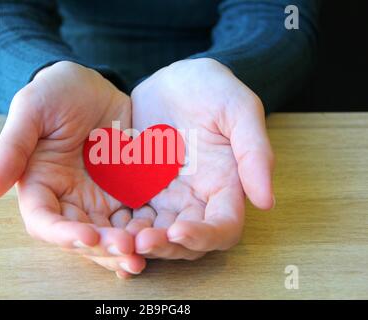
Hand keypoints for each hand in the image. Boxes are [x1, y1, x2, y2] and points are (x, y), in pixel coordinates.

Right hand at [0, 61, 144, 277]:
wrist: (92, 85)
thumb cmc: (54, 93)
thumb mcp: (30, 110)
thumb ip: (11, 149)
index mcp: (40, 185)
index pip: (44, 221)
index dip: (63, 234)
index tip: (87, 236)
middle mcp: (69, 199)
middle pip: (82, 236)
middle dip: (103, 247)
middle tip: (126, 250)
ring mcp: (99, 198)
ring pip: (111, 234)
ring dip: (126, 247)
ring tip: (147, 252)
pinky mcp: (125, 192)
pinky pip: (136, 218)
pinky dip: (146, 231)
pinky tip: (161, 236)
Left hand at [128, 58, 274, 259]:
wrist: (174, 80)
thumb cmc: (212, 89)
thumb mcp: (238, 109)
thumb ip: (254, 152)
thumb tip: (266, 202)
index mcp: (225, 185)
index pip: (223, 228)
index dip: (204, 237)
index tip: (178, 231)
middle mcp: (196, 198)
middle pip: (187, 242)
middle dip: (166, 247)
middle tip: (141, 241)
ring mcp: (166, 196)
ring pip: (156, 235)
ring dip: (139, 242)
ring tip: (119, 238)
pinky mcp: (140, 189)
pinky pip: (131, 215)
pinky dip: (120, 226)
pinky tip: (103, 226)